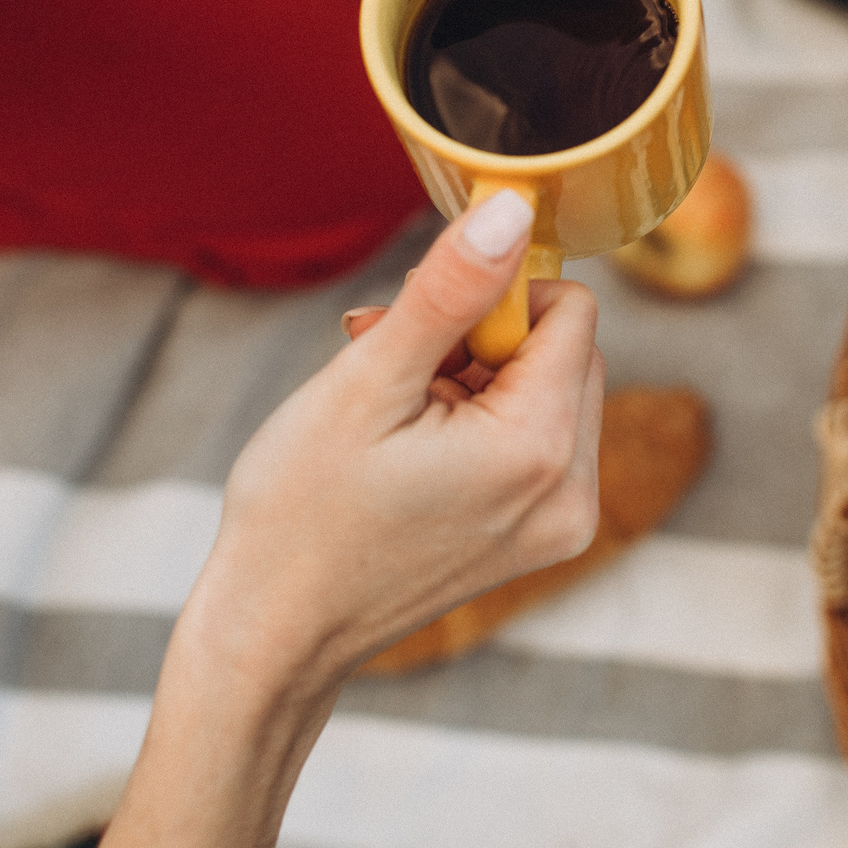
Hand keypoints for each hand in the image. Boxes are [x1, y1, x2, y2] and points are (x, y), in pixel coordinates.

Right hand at [91, 193, 603, 847]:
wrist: (274, 636)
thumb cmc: (300, 514)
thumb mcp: (367, 382)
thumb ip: (449, 291)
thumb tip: (514, 211)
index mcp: (540, 452)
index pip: (571, 311)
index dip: (493, 298)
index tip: (417, 332)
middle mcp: (573, 496)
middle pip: (564, 350)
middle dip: (480, 339)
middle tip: (392, 367)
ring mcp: (560, 526)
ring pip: (547, 390)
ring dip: (473, 377)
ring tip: (390, 410)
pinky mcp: (539, 540)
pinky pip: (536, 440)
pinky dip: (479, 422)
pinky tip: (408, 444)